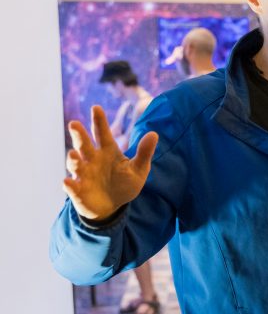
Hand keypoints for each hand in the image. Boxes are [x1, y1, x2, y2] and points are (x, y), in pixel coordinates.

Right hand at [63, 105, 158, 221]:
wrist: (113, 205)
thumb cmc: (124, 183)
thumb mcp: (139, 169)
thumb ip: (144, 152)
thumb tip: (154, 133)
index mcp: (107, 151)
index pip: (103, 133)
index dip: (99, 121)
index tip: (96, 107)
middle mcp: (92, 159)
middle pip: (84, 145)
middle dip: (78, 135)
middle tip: (74, 123)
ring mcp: (83, 174)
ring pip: (75, 164)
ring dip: (73, 159)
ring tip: (73, 154)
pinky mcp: (78, 191)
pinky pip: (72, 187)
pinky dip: (69, 185)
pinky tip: (67, 182)